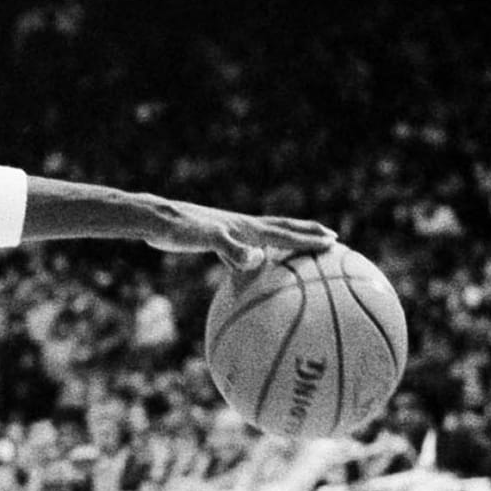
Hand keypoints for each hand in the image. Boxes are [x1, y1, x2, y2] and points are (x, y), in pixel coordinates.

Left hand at [139, 195, 336, 273]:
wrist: (155, 219)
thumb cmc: (180, 228)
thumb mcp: (207, 239)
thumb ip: (232, 248)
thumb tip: (259, 259)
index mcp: (247, 227)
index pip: (286, 233)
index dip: (309, 239)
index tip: (335, 241)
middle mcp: (243, 227)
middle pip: (283, 227)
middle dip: (308, 231)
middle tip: (333, 237)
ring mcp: (231, 233)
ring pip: (266, 238)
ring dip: (286, 242)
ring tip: (300, 250)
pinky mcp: (216, 240)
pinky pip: (245, 253)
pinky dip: (256, 261)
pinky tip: (254, 271)